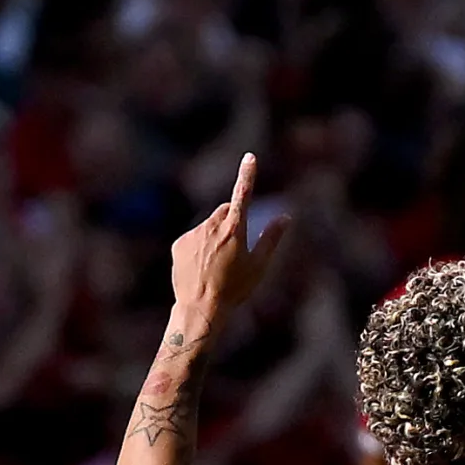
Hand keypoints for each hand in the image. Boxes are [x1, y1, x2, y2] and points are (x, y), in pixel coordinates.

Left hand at [169, 152, 289, 322]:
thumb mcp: (259, 265)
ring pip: (209, 225)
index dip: (248, 175)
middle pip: (226, 210)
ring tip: (218, 264)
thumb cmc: (235, 288)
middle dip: (232, 219)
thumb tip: (285, 217)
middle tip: (237, 246)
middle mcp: (212, 227)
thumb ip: (271, 238)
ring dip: (215, 235)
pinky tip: (202, 267)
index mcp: (235, 230)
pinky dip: (200, 246)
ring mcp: (193, 234)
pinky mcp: (179, 243)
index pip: (243, 195)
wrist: (200, 308)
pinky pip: (193, 237)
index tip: (250, 157)